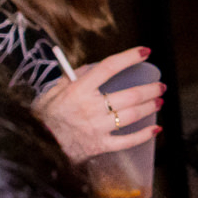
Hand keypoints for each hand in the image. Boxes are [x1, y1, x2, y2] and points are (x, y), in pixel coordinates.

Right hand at [31, 46, 164, 163]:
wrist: (37, 146)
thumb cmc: (46, 116)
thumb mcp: (53, 91)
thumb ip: (74, 77)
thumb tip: (96, 68)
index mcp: (78, 90)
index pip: (109, 67)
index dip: (129, 57)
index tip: (145, 51)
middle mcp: (89, 108)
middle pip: (129, 95)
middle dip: (150, 89)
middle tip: (160, 85)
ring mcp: (96, 128)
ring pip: (131, 115)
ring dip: (150, 106)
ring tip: (159, 100)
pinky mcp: (99, 146)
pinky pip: (127, 141)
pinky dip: (144, 135)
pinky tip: (156, 128)